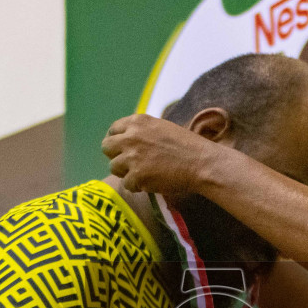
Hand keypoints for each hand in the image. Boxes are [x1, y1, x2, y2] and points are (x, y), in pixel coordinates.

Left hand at [102, 115, 218, 195]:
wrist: (201, 162)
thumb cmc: (187, 146)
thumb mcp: (161, 128)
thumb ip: (143, 132)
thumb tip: (129, 139)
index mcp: (137, 122)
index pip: (113, 129)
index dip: (117, 141)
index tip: (123, 149)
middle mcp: (131, 136)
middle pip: (106, 147)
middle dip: (116, 156)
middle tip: (129, 164)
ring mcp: (132, 156)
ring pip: (113, 167)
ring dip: (125, 172)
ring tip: (142, 174)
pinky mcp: (136, 175)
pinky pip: (127, 184)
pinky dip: (137, 186)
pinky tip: (151, 183)